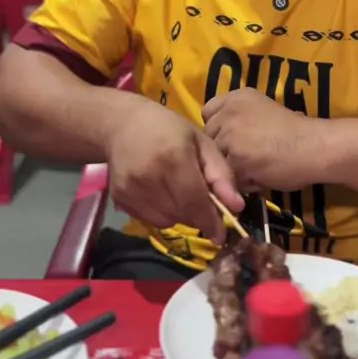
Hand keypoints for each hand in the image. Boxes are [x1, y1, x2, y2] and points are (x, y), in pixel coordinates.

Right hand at [105, 98, 243, 243]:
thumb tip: (237, 207)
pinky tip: (162, 193)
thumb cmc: (169, 128)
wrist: (122, 124)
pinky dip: (163, 214)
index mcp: (173, 158)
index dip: (210, 221)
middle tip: (203, 202)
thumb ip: (221, 174)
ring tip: (180, 192)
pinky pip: (150, 220)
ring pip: (167, 221)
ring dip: (181, 214)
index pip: (195, 202)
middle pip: (183, 214)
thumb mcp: (201, 142)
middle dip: (198, 214)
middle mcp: (150, 177)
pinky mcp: (120, 198)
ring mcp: (132, 190)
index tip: (221, 234)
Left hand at [203, 89, 321, 191]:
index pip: (208, 112)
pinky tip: (258, 177)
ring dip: (231, 166)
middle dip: (222, 148)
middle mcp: (229, 113)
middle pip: (209, 137)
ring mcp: (230, 137)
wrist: (311, 146)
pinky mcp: (235, 161)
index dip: (217, 126)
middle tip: (245, 155)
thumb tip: (222, 130)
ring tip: (253, 167)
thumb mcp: (262, 107)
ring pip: (217, 158)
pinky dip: (241, 181)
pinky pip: (228, 176)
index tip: (232, 135)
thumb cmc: (293, 128)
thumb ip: (239, 115)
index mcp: (236, 97)